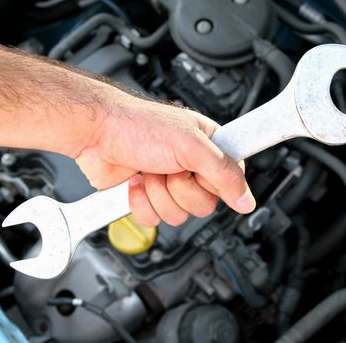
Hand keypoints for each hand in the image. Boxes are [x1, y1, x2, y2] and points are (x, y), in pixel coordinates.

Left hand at [75, 93, 255, 226]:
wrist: (99, 134)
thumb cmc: (139, 126)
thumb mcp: (191, 145)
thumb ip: (224, 173)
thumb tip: (247, 199)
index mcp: (208, 147)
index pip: (230, 180)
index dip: (214, 182)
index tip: (198, 172)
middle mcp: (191, 167)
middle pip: (204, 204)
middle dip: (180, 188)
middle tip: (169, 167)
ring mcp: (170, 184)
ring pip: (179, 215)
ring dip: (159, 194)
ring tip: (150, 169)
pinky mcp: (150, 197)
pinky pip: (155, 219)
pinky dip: (143, 203)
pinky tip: (138, 182)